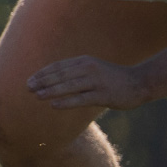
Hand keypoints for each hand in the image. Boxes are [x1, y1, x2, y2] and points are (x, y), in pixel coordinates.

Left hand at [27, 56, 151, 110]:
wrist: (139, 83)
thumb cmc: (112, 78)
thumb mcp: (93, 69)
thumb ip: (75, 72)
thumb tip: (53, 79)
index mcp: (84, 61)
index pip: (58, 66)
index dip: (42, 73)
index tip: (30, 80)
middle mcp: (89, 68)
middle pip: (61, 74)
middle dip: (43, 81)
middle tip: (27, 88)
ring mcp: (97, 81)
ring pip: (69, 86)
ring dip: (51, 91)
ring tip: (37, 96)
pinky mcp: (104, 95)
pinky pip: (81, 99)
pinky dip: (66, 102)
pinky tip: (54, 106)